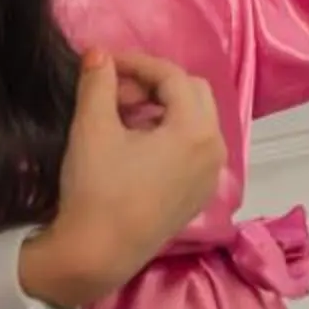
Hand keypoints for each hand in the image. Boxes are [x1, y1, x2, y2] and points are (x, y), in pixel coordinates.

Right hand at [29, 50, 226, 308]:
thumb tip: (98, 53)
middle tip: (116, 92)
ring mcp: (211, 175)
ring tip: (121, 116)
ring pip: (195, 121)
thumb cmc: (96, 189)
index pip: (173, 77)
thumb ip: (98, 83)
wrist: (97, 255)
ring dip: (162, 108)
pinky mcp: (199, 195)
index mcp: (197, 130)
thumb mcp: (92, 128)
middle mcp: (215, 150)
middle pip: (192, 94)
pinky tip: (135, 144)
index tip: (105, 62)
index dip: (137, 63)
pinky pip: (193, 149)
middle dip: (155, 84)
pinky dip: (170, 135)